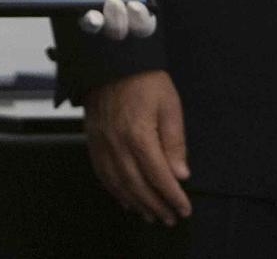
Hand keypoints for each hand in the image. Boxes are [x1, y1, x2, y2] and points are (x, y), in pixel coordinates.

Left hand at [79, 0, 178, 39]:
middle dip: (118, 23)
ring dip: (95, 24)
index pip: (143, 23)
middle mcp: (114, 3)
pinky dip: (72, 9)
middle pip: (117, 29)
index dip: (141, 21)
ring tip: (94, 12)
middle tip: (114, 3)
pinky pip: (69, 8)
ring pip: (92, 25)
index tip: (136, 5)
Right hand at [84, 70, 191, 224]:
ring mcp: (101, 143)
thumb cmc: (144, 79)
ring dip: (136, 203)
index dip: (173, 196)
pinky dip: (114, 191)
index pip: (159, 176)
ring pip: (118, 184)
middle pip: (138, 186)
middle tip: (169, 218)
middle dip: (156, 206)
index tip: (184, 208)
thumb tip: (180, 174)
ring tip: (150, 215)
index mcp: (139, 135)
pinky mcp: (92, 140)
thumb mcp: (170, 105)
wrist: (111, 58)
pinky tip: (125, 199)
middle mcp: (117, 144)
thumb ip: (175, 142)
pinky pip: (101, 173)